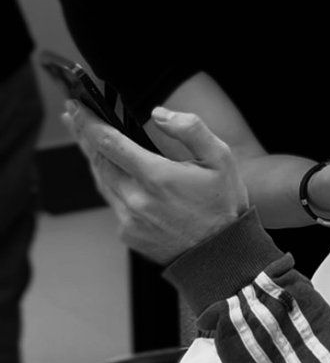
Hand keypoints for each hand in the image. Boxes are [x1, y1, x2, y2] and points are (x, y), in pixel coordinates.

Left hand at [64, 102, 247, 263]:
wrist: (220, 256)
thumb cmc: (223, 205)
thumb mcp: (220, 158)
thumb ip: (191, 129)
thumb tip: (158, 113)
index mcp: (157, 177)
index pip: (109, 143)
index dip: (89, 123)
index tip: (77, 106)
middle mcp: (136, 199)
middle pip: (98, 160)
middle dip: (83, 135)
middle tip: (73, 115)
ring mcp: (129, 219)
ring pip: (101, 180)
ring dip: (92, 157)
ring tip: (85, 138)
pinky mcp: (128, 233)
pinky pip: (112, 201)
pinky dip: (108, 182)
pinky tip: (110, 171)